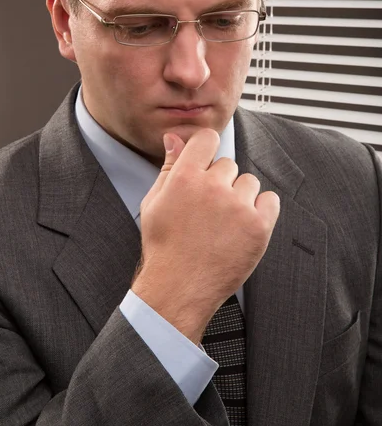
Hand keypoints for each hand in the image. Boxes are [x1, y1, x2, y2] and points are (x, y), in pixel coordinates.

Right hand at [132, 128, 279, 342]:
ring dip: (240, 197)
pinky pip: (270, 200)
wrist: (179, 287)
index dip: (207, 149)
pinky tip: (243, 225)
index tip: (206, 165)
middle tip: (208, 209)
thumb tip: (174, 138)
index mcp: (185, 177)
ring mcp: (237, 206)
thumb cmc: (164, 246)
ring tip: (224, 222)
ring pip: (249, 183)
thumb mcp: (155, 202)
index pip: (208, 139)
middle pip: (228, 164)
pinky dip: (261, 210)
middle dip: (220, 182)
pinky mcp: (258, 226)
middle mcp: (212, 187)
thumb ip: (168, 166)